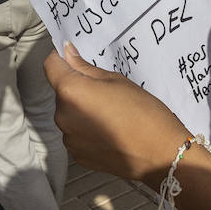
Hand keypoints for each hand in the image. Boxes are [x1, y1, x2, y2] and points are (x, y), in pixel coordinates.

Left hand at [44, 42, 188, 185]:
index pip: (51, 66)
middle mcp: (62, 115)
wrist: (159, 154)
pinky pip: (76, 133)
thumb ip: (85, 68)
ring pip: (68, 114)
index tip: (74, 58)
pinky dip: (86, 129)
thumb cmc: (143, 111)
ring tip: (110, 114)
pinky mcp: (77, 155)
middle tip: (104, 91)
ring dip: (81, 110)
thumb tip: (67, 54)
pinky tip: (109, 131)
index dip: (61, 59)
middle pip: (61, 92)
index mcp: (70, 91)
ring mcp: (68, 138)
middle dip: (76, 87)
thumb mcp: (116, 80)